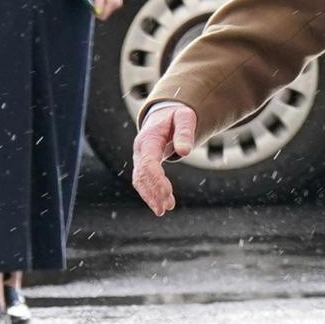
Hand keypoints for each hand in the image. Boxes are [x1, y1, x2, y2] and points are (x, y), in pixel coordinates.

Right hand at [131, 100, 197, 214]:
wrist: (164, 114)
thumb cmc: (176, 116)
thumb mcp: (185, 117)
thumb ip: (185, 132)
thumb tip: (185, 152)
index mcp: (148, 138)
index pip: (148, 162)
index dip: (156, 180)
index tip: (167, 194)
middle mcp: (140, 150)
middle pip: (142, 174)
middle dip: (153, 191)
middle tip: (166, 207)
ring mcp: (139, 158)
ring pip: (139, 180)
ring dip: (150, 196)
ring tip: (163, 210)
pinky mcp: (143, 164)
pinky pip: (142, 181)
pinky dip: (149, 193)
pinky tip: (161, 204)